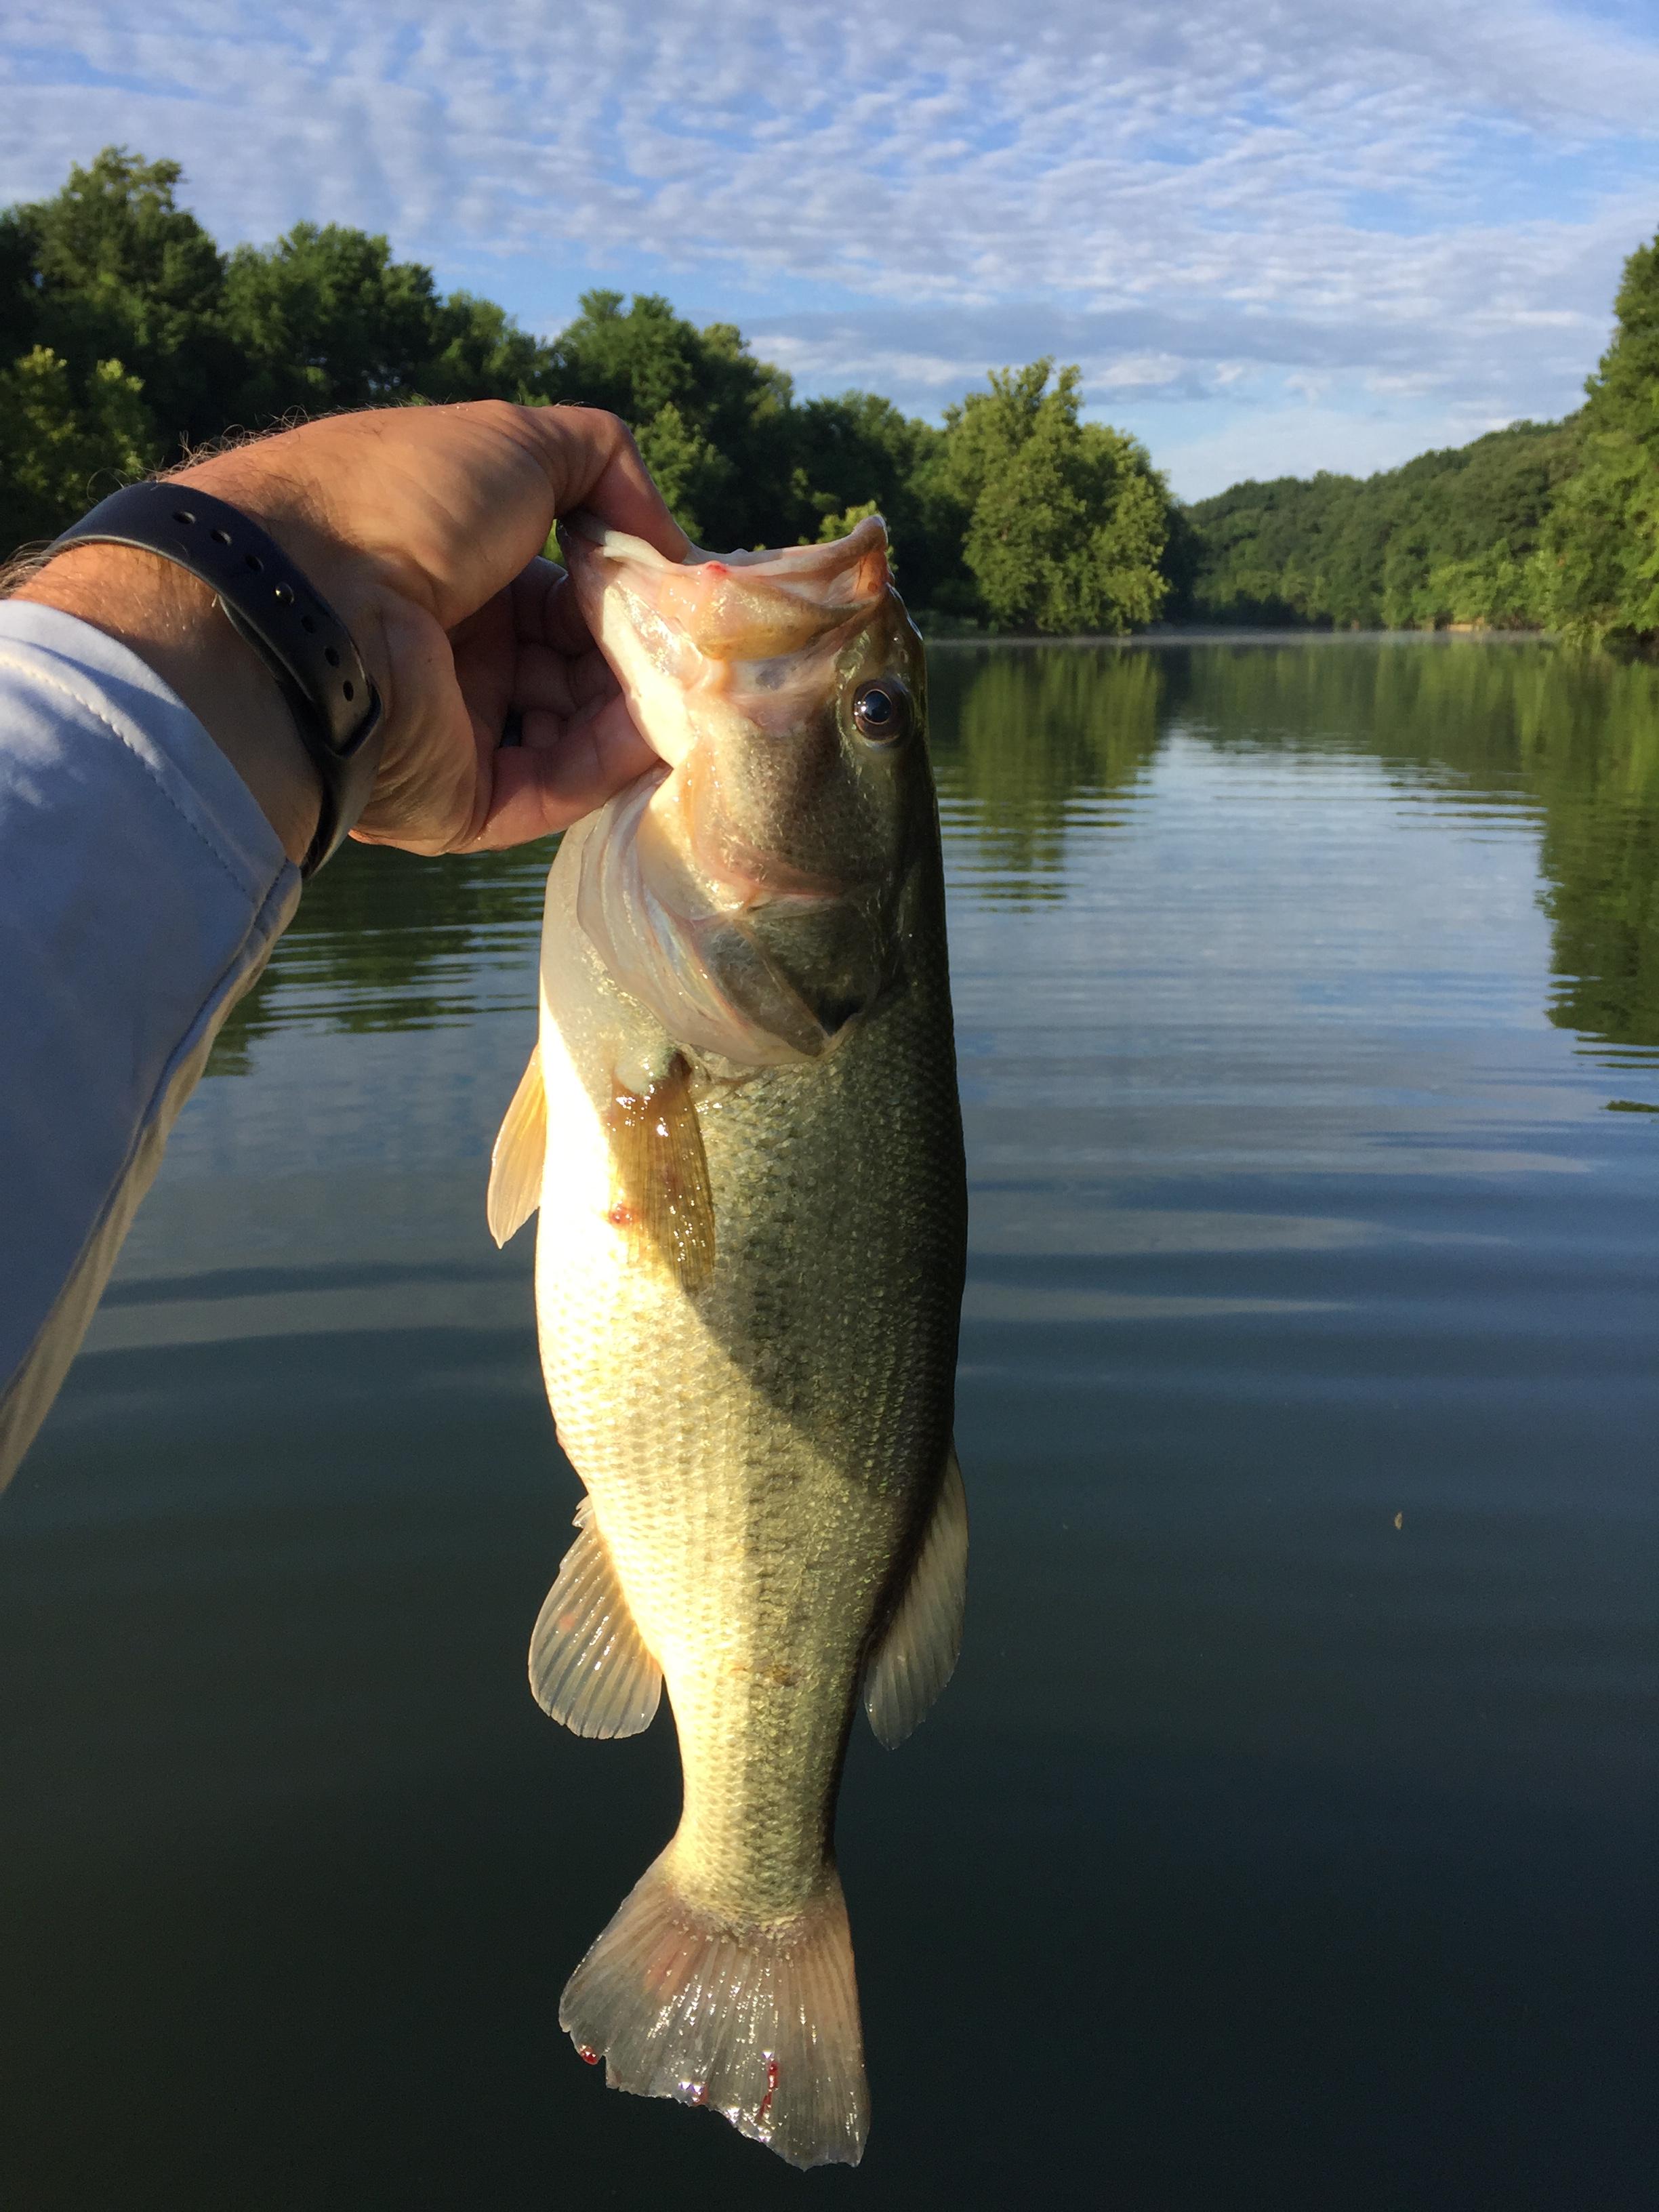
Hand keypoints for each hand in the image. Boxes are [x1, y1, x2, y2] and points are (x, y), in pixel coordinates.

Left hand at [22, 403, 687, 859]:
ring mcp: (456, 728)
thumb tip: (665, 538)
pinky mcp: (462, 801)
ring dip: (641, 709)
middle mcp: (453, 649)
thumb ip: (602, 459)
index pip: (564, 588)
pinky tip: (663, 732)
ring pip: (577, 731)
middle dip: (643, 653)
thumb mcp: (514, 440)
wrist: (313, 602)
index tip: (684, 589)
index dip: (626, 587)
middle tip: (699, 644)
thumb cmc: (402, 502)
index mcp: (452, 564)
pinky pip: (557, 787)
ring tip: (695, 688)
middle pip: (577, 663)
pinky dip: (614, 762)